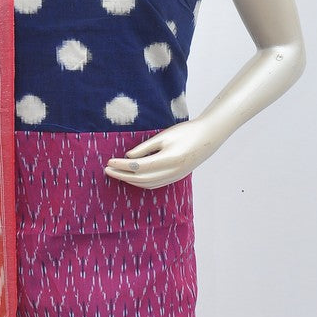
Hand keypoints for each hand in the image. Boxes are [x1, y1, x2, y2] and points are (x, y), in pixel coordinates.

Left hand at [103, 117, 220, 188]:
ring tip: (117, 173)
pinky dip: (141, 183)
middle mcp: (171, 172)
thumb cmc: (186, 131)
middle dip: (122, 175)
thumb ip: (145, 148)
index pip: (138, 167)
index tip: (109, 162)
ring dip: (130, 181)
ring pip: (147, 184)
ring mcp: (174, 177)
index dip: (122, 166)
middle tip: (107, 170)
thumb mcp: (164, 136)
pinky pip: (154, 185)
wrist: (209, 137)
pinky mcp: (176, 178)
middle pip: (140, 179)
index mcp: (168, 160)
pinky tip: (132, 177)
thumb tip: (128, 157)